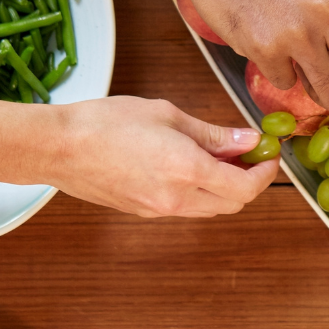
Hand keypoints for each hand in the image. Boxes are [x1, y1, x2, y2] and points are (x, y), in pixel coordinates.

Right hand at [46, 96, 277, 216]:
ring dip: (226, 189)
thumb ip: (213, 134)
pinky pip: (186, 208)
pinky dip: (201, 192)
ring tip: (221, 157)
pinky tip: (192, 167)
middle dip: (250, 181)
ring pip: (211, 209)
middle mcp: (177, 198)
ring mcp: (159, 210)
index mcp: (188, 171)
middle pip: (233, 203)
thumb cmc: (107, 122)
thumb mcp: (168, 115)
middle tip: (250, 154)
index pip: (246, 186)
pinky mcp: (144, 212)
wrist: (58, 147)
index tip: (269, 154)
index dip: (265, 172)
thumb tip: (248, 140)